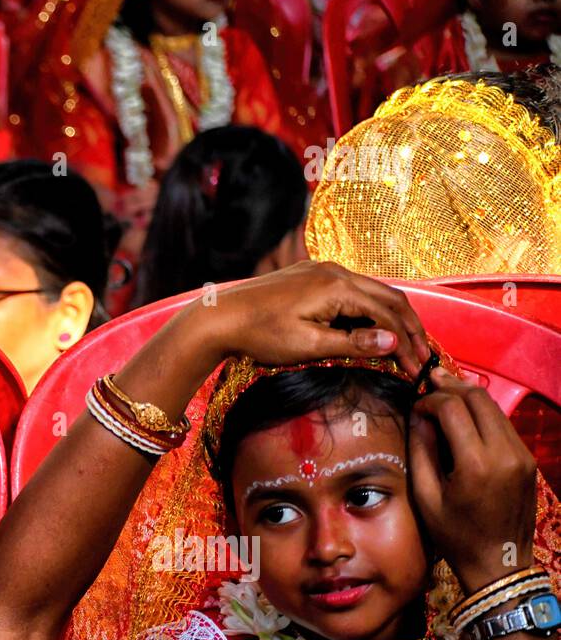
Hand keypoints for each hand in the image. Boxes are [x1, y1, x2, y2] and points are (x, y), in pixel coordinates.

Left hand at [198, 261, 429, 376]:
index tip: (416, 368)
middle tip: (421, 356)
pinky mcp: (310, 276)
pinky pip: (352, 290)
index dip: (406, 343)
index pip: (388, 314)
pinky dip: (368, 309)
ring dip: (390, 317)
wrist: (219, 317)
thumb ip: (353, 343)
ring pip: (372, 291)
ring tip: (403, 345)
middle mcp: (334, 271)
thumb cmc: (260, 334)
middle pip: (388, 297)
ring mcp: (321, 270)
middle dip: (408, 327)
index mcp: (337, 286)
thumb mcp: (309, 345)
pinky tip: (370, 329)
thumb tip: (394, 341)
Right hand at [409, 367, 536, 590]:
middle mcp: (505, 453)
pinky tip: (464, 420)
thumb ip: (420, 450)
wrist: (500, 563)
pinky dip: (482, 415)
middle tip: (428, 385)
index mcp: (476, 464)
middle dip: (450, 387)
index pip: (453, 408)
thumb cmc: (455, 534)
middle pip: (478, 398)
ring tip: (443, 397)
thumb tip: (417, 416)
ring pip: (494, 407)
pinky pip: (503, 424)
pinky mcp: (527, 460)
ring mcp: (521, 455)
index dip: (429, 400)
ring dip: (467, 398)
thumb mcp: (425, 496)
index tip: (414, 408)